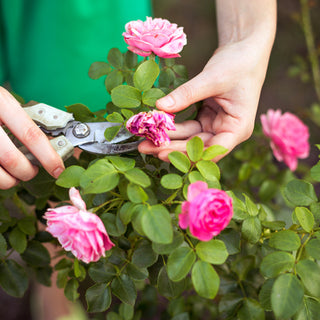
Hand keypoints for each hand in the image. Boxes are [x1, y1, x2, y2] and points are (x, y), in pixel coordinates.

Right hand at [0, 87, 64, 188]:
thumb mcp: (5, 103)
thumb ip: (24, 122)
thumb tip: (51, 147)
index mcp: (1, 103)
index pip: (31, 135)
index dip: (48, 157)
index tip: (58, 169)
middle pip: (12, 159)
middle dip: (28, 172)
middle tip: (32, 171)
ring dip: (12, 180)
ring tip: (15, 173)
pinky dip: (0, 178)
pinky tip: (2, 170)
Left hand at [139, 28, 274, 161]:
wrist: (244, 49)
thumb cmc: (238, 63)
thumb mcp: (212, 78)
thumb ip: (186, 94)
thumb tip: (160, 107)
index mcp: (238, 128)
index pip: (212, 149)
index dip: (187, 154)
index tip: (162, 153)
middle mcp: (227, 132)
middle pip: (197, 147)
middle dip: (171, 148)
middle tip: (145, 148)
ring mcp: (216, 126)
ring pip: (190, 138)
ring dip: (169, 139)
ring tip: (144, 140)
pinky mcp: (206, 118)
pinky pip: (187, 127)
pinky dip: (173, 127)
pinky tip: (155, 127)